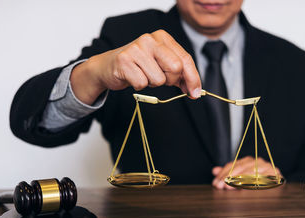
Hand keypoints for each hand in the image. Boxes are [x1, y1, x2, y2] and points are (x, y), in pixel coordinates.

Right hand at [70, 30, 201, 104]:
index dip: (192, 78)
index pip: (185, 59)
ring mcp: (136, 49)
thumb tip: (194, 90)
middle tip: (160, 79)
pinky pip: (142, 84)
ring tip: (143, 75)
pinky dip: (139, 85)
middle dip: (170, 80)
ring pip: (159, 80)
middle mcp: (150, 39)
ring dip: (152, 83)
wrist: (108, 66)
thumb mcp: (161, 65)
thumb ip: (179, 75)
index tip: (195, 92)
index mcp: (163, 37)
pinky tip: (132, 76)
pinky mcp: (124, 61)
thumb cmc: (138, 66)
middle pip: (175, 68)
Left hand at [212, 156, 281, 189]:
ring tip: (229, 187)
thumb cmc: (258, 183)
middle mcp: (258, 162)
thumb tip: (214, 170)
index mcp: (249, 161)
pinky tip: (245, 188)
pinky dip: (253, 183)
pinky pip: (263, 180)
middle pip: (240, 168)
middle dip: (228, 177)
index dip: (223, 174)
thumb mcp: (240, 178)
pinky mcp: (276, 176)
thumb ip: (228, 174)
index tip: (215, 183)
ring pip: (250, 173)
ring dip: (239, 181)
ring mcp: (268, 168)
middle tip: (220, 186)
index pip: (233, 165)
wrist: (280, 187)